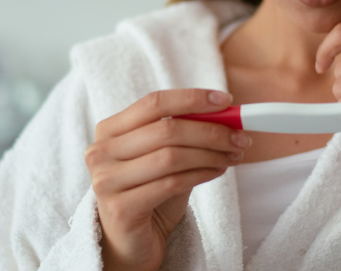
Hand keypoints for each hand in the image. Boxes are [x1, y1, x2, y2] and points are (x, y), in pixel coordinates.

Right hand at [85, 89, 251, 270]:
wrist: (131, 242)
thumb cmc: (149, 193)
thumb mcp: (163, 156)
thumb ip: (183, 133)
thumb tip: (227, 114)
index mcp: (109, 130)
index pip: (153, 103)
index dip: (192, 98)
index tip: (226, 100)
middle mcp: (101, 152)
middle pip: (166, 130)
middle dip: (211, 131)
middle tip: (240, 136)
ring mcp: (107, 181)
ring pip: (171, 157)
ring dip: (210, 154)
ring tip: (232, 155)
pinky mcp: (121, 208)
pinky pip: (171, 184)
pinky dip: (201, 175)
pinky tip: (217, 172)